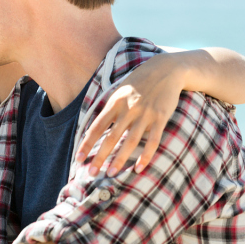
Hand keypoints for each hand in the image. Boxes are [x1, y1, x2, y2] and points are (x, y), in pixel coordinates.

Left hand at [76, 54, 184, 176]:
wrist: (166, 70)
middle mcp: (128, 108)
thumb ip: (108, 109)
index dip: (87, 144)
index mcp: (115, 102)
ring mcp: (145, 114)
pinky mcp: (161, 118)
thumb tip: (94, 129)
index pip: (97, 127)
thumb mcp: (119, 91)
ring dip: (120, 159)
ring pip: (130, 141)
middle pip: (111, 137)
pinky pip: (153, 140)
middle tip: (91, 173)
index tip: (78, 159)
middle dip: (100, 157)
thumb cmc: (138, 82)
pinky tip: (138, 168)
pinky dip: (146, 155)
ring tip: (111, 173)